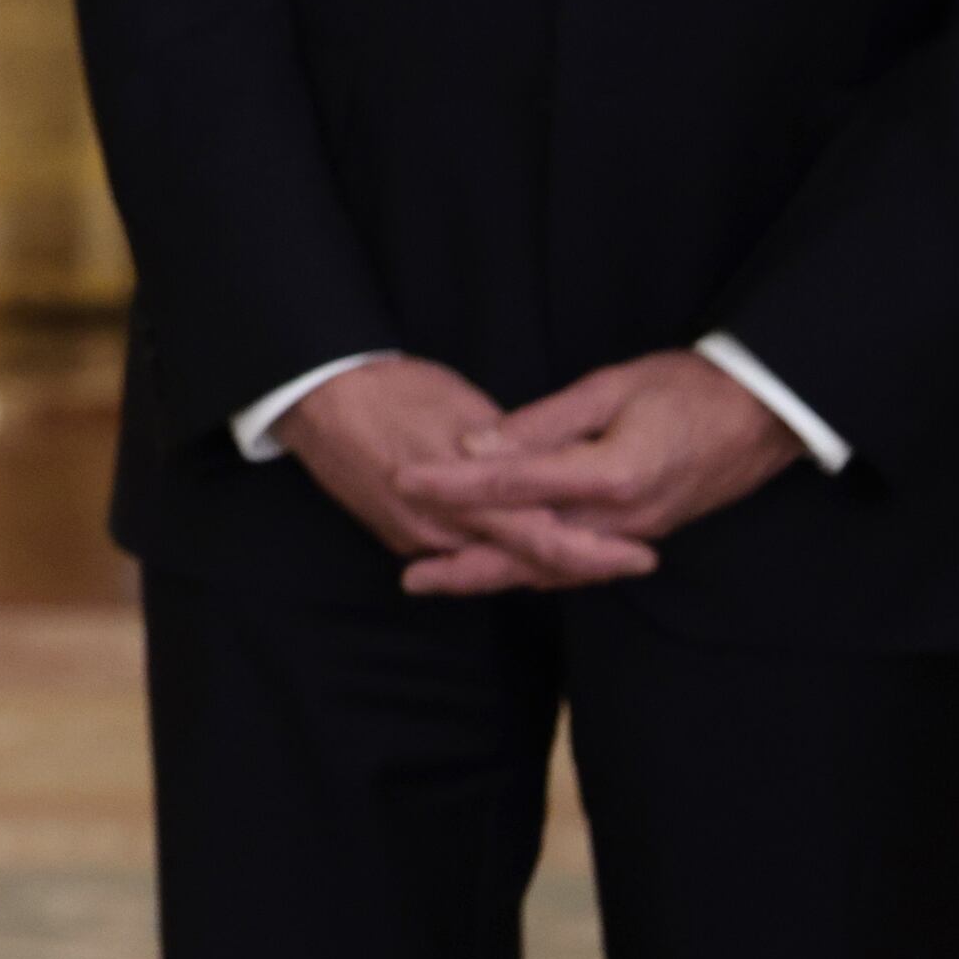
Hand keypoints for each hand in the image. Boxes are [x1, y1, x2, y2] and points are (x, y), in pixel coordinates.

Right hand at [270, 358, 661, 595]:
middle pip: (525, 566)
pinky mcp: (401, 537)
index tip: (643, 554)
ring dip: (547, 565)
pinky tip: (534, 550)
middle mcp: (440, 531)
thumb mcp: (463, 405)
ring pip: (496, 565)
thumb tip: (553, 467)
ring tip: (599, 558)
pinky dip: (504, 556)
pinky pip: (464, 555)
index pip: (543, 541)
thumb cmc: (391, 390)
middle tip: (634, 562)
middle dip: (582, 568)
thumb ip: (513, 445)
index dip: (596, 553)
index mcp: (461, 496)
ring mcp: (418, 539)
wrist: (315, 399)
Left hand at [391, 350, 798, 594]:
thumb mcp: (610, 387)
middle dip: (466, 567)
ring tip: (444, 583)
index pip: (512, 484)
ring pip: (555, 567)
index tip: (404, 482)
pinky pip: (582, 565)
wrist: (765, 416)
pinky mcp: (645, 534)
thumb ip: (543, 422)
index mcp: (609, 474)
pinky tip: (509, 575)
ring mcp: (636, 533)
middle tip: (409, 577)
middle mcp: (621, 518)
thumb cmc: (688, 389)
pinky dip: (540, 573)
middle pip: (529, 551)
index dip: (453, 486)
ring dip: (497, 578)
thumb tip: (478, 444)